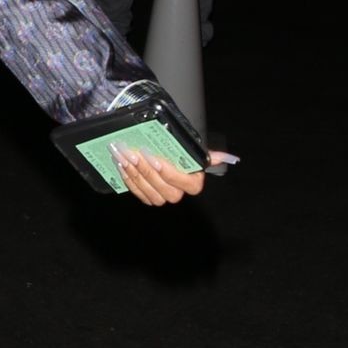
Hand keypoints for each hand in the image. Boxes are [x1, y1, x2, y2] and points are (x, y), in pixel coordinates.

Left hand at [114, 147, 235, 206]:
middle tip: (134, 155)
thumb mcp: (192, 150)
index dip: (169, 174)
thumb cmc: (180, 152)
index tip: (155, 159)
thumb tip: (225, 157)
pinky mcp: (148, 197)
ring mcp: (162, 197)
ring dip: (134, 174)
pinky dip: (129, 180)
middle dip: (147, 172)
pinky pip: (138, 193)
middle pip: (164, 190)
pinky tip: (122, 166)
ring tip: (124, 157)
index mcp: (194, 182)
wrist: (163, 155)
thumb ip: (208, 154)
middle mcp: (179, 193)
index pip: (186, 184)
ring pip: (149, 192)